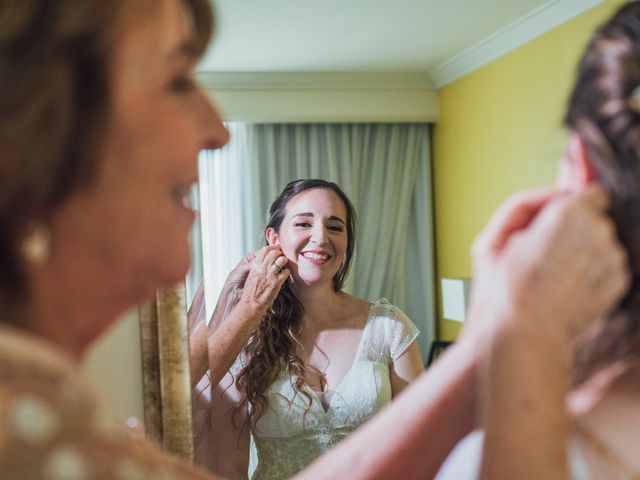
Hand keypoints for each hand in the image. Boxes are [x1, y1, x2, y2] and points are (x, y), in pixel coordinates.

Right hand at [238, 245, 289, 313]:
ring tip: (284, 264)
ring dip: (284, 261)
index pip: (265, 249)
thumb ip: (259, 266)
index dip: (273, 248)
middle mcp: (262, 267)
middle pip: (275, 252)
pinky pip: (287, 271)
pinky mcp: (277, 282)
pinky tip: (285, 274)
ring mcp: (270, 274)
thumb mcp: (252, 274)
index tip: (277, 250)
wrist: (251, 303)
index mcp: (255, 265)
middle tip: (282, 257)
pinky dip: (287, 272)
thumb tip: (266, 260)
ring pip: (282, 260)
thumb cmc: (251, 291)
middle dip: (280, 253)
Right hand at [465, 186, 629, 349]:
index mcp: (569, 212)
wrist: (529, 333)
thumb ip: (526, 205)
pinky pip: (607, 266)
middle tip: (547, 251)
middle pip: (595, 218)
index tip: (557, 221)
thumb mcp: (497, 237)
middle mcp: (599, 230)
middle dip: (575, 229)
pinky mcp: (620, 280)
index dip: (571, 206)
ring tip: (555, 274)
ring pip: (601, 243)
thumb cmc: (507, 287)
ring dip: (584, 251)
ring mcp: (613, 257)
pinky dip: (591, 272)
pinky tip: (568, 287)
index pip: (590, 192)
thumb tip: (553, 198)